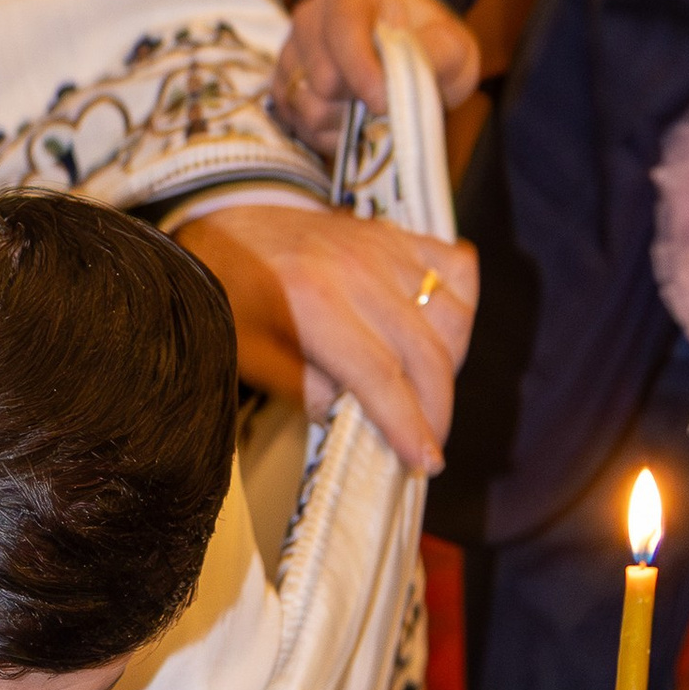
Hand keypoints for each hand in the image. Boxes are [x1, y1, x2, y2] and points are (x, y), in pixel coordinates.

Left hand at [175, 199, 475, 474]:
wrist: (226, 230)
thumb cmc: (234, 297)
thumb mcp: (254, 357)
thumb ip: (310, 393)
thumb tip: (363, 426)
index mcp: (313, 300)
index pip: (380, 374)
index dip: (408, 423)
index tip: (425, 460)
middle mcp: (356, 269)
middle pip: (425, 352)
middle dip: (436, 409)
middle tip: (429, 443)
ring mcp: (383, 248)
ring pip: (452, 314)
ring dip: (450, 364)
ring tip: (426, 392)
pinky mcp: (398, 236)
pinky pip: (458, 269)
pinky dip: (462, 305)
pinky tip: (443, 335)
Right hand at [273, 0, 479, 155]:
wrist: (408, 51)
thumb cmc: (429, 45)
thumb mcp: (453, 44)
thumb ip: (438, 53)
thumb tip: (406, 73)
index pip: (343, 27)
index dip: (362, 70)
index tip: (385, 101)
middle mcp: (312, 15)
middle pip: (322, 77)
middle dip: (358, 101)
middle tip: (387, 102)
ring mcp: (292, 50)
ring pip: (305, 105)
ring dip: (343, 123)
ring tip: (369, 112)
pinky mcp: (284, 84)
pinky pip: (296, 123)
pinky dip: (327, 135)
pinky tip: (351, 122)